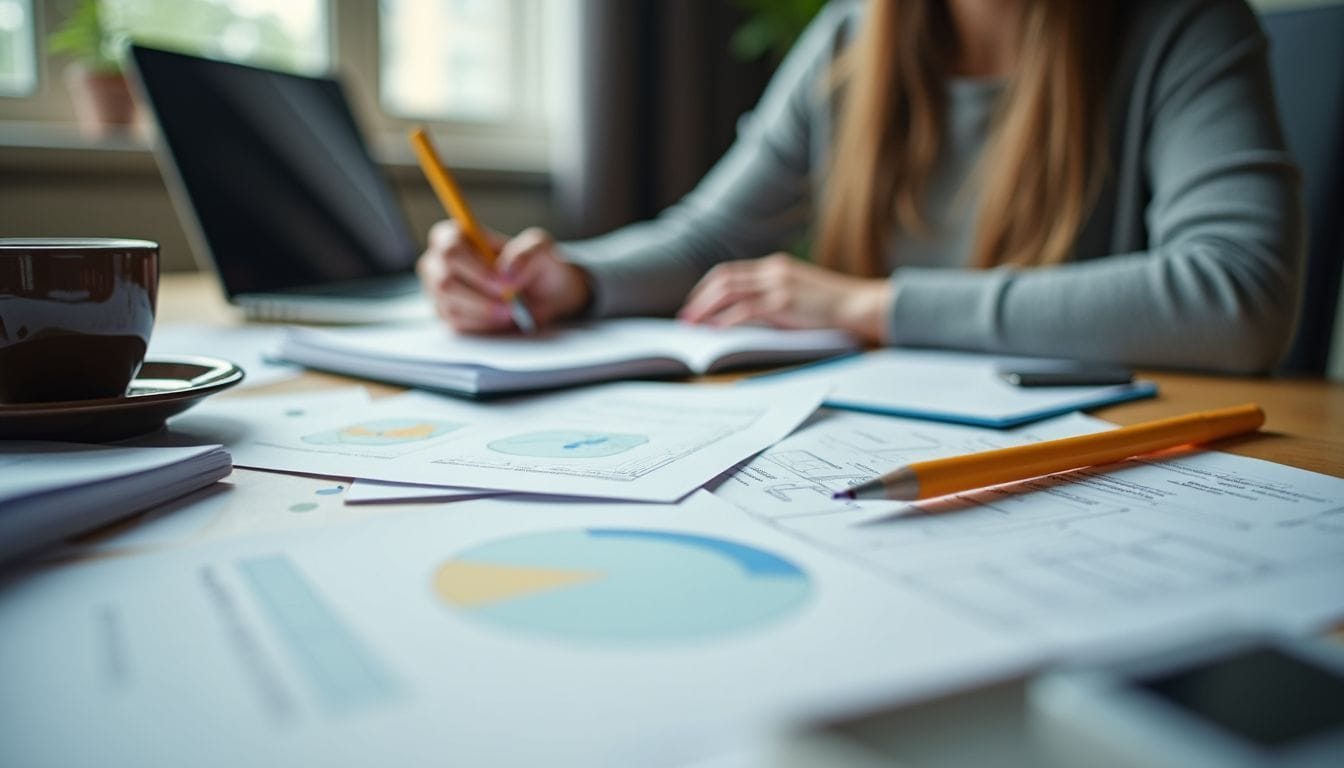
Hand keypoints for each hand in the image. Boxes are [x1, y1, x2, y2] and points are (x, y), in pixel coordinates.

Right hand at [417, 222, 590, 331]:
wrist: (544, 294)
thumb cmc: (536, 264)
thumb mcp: (541, 249)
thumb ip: (526, 253)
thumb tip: (506, 273)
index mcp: (455, 235)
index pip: (450, 248)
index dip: (476, 268)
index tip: (502, 283)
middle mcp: (439, 261)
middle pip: (445, 280)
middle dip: (481, 297)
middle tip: (510, 304)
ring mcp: (439, 290)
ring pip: (450, 305)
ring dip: (485, 312)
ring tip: (510, 311)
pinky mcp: (446, 314)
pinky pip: (456, 324)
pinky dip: (483, 324)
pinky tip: (500, 318)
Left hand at [677, 253, 890, 341]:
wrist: (861, 305)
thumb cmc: (833, 306)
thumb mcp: (799, 294)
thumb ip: (773, 297)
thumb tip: (741, 315)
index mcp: (775, 266)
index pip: (730, 272)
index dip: (707, 288)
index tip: (694, 305)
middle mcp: (773, 270)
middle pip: (723, 279)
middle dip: (699, 298)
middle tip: (685, 317)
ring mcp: (778, 285)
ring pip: (728, 291)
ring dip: (705, 308)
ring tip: (692, 324)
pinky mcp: (784, 303)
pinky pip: (746, 310)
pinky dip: (726, 319)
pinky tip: (715, 330)